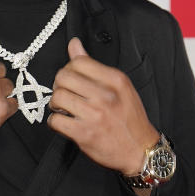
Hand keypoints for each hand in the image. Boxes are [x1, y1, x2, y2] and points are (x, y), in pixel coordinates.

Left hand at [48, 37, 158, 175]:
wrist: (140, 150)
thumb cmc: (130, 119)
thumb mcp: (119, 87)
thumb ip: (94, 66)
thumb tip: (74, 45)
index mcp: (115, 80)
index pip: (79, 62)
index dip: (69, 69)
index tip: (72, 79)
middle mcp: (105, 96)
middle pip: (63, 77)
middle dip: (59, 85)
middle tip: (65, 93)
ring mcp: (94, 115)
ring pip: (57, 97)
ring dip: (56, 104)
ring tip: (64, 108)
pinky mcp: (84, 134)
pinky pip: (55, 121)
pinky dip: (55, 122)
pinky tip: (64, 122)